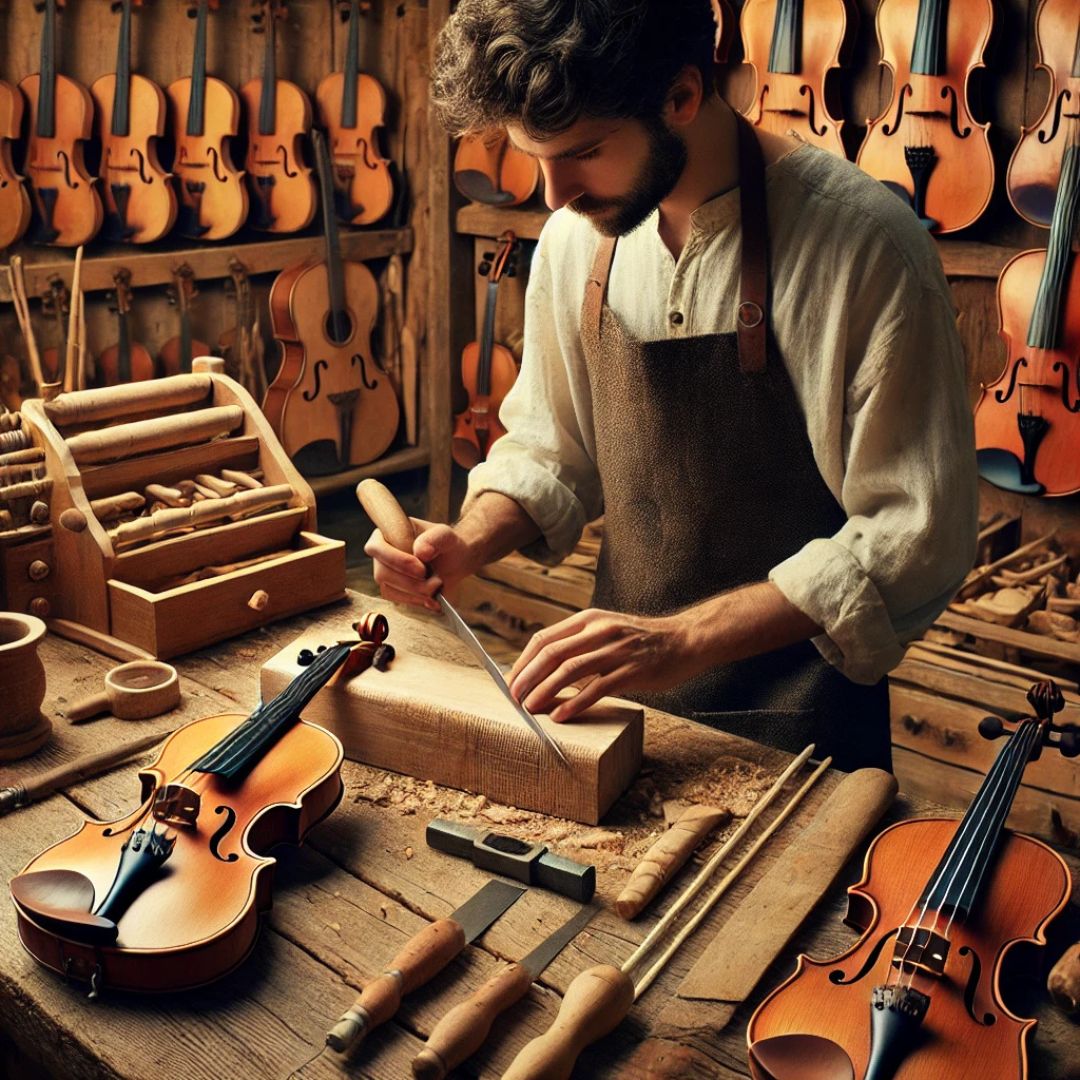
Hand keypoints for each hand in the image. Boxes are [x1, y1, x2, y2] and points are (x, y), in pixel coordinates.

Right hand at [364, 517, 474, 612]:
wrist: (454, 561)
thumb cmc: (446, 543)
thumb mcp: (446, 535)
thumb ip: (434, 538)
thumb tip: (420, 552)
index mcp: (388, 532)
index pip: (376, 547)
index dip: (396, 560)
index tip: (422, 569)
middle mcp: (380, 553)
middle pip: (382, 573)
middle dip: (411, 582)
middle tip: (436, 581)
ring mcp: (383, 572)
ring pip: (389, 589)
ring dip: (416, 592)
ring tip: (438, 585)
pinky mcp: (391, 589)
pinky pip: (397, 599)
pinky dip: (416, 600)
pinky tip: (432, 596)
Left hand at [508, 608, 697, 722]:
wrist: (686, 640)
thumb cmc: (642, 641)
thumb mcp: (607, 630)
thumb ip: (579, 644)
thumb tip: (545, 669)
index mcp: (589, 619)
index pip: (544, 639)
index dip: (522, 662)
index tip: (509, 682)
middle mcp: (600, 631)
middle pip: (552, 653)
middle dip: (527, 677)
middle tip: (512, 698)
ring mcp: (616, 650)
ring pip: (570, 669)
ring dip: (545, 690)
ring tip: (529, 708)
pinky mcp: (633, 670)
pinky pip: (597, 688)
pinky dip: (575, 702)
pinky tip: (561, 715)